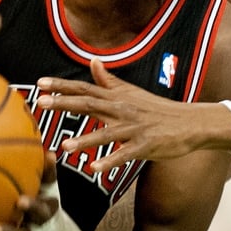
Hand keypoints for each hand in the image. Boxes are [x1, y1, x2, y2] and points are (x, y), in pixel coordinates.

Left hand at [36, 58, 230, 171]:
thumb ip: (110, 80)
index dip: (62, 86)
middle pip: (90, 104)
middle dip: (64, 103)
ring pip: (107, 133)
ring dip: (85, 139)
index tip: (39, 84)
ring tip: (64, 146)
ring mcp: (135, 127)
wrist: (190, 122)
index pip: (85, 89)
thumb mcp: (133, 93)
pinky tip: (95, 168)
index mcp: (118, 97)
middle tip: (41, 103)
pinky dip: (111, 160)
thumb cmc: (158, 110)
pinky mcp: (146, 145)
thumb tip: (93, 62)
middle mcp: (123, 109)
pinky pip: (126, 154)